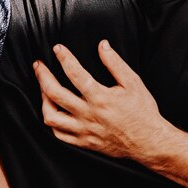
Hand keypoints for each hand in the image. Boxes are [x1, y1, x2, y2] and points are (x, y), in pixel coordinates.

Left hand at [34, 41, 165, 162]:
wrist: (148, 141)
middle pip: (55, 94)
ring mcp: (83, 130)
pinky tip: (52, 112)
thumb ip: (115, 63)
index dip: (64, 58)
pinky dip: (52, 123)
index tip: (57, 49)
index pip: (75, 73)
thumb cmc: (142, 112)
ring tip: (43, 88)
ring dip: (43, 100)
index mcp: (100, 98)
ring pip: (51, 117)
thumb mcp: (133, 83)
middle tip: (38, 65)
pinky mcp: (84, 142)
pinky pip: (59, 135)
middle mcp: (88, 114)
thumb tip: (103, 46)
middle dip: (43, 76)